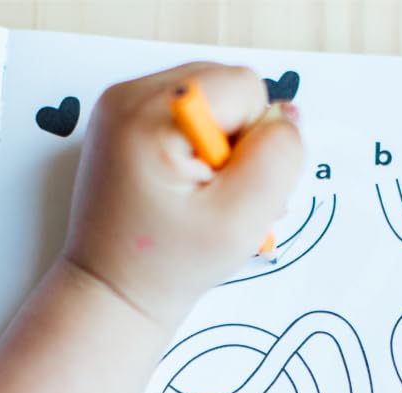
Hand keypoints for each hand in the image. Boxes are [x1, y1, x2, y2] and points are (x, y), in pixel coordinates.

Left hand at [62, 63, 302, 330]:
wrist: (113, 294)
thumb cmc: (169, 266)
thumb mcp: (239, 221)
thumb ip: (277, 160)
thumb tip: (288, 117)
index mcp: (151, 113)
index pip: (245, 88)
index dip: (256, 143)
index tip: (227, 190)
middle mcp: (130, 95)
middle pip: (227, 90)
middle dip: (240, 145)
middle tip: (218, 201)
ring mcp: (122, 107)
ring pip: (212, 104)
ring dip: (224, 152)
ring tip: (203, 201)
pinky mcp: (125, 125)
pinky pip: (188, 118)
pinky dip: (201, 154)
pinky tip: (188, 193)